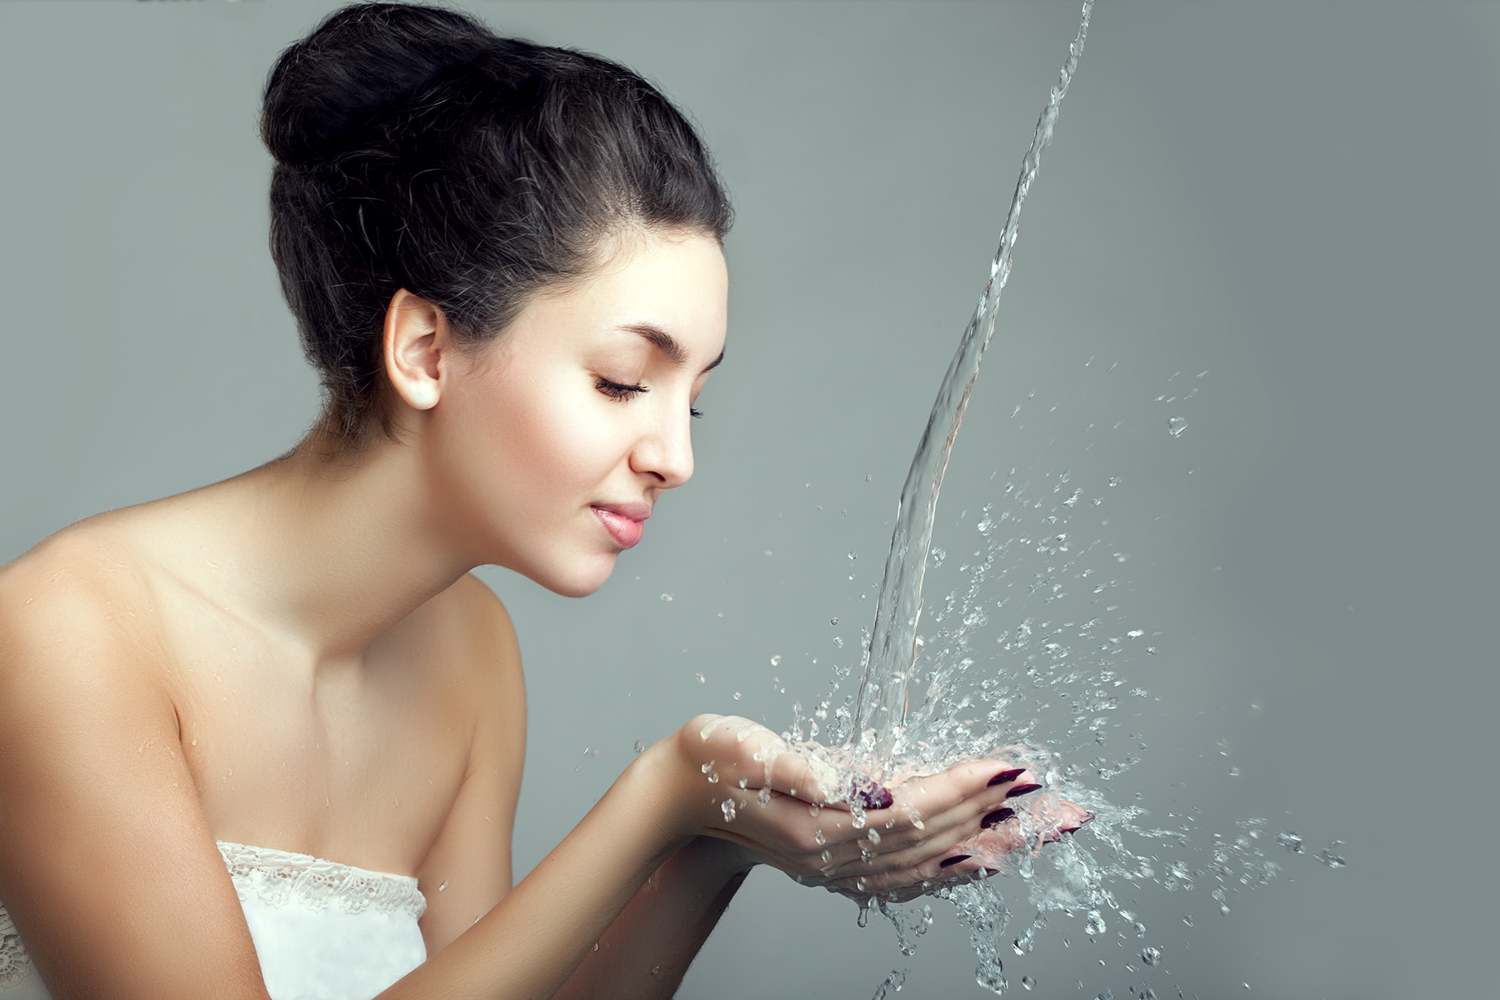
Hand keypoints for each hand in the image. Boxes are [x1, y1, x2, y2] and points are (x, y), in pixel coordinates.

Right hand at [664, 715, 1091, 899]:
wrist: (674, 798)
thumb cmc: (709, 760)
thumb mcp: (745, 748)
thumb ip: (806, 770)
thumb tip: (872, 787)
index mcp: (822, 826)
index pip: (916, 808)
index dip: (968, 787)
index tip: (1016, 767)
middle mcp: (837, 857)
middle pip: (935, 841)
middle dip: (999, 816)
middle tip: (1055, 799)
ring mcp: (840, 870)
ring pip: (932, 866)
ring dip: (990, 846)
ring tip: (1040, 832)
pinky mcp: (840, 867)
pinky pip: (909, 881)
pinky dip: (952, 872)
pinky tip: (981, 862)